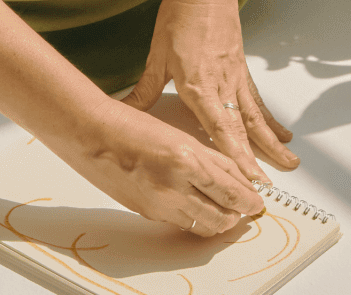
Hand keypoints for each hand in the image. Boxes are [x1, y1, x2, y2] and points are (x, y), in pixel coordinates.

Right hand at [47, 98, 266, 236]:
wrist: (92, 136)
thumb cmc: (130, 126)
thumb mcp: (177, 134)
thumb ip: (206, 157)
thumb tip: (231, 176)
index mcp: (186, 158)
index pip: (230, 188)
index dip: (248, 198)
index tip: (257, 200)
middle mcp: (175, 185)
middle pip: (222, 213)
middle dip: (238, 214)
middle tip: (247, 210)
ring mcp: (161, 203)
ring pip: (204, 224)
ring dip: (220, 221)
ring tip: (227, 214)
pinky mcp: (148, 213)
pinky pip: (182, 223)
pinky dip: (196, 220)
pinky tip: (200, 211)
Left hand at [122, 0, 298, 182]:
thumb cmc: (181, 13)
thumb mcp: (157, 53)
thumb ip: (146, 88)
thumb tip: (126, 110)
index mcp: (199, 84)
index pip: (219, 130)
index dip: (234, 158)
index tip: (247, 180)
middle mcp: (222, 84)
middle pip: (243, 129)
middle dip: (258, 160)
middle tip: (270, 188)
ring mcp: (235, 76)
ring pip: (256, 116)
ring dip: (272, 142)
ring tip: (290, 163)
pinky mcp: (240, 67)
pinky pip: (256, 99)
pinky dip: (269, 118)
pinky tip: (279, 130)